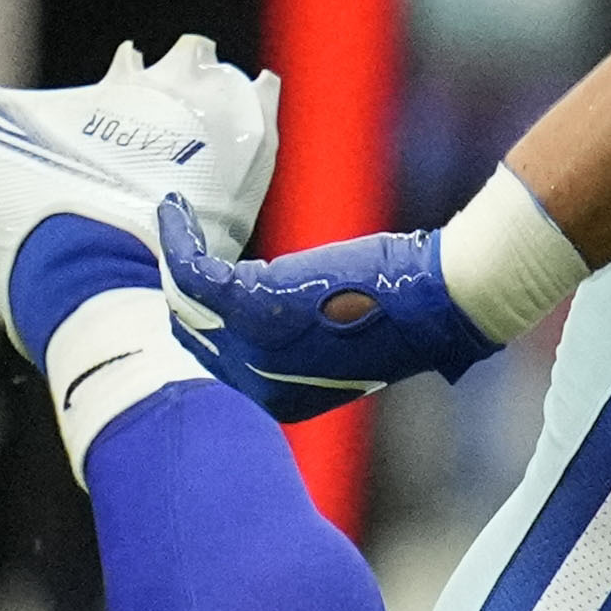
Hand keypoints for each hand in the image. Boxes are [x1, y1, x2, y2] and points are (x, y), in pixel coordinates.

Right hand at [155, 201, 503, 419]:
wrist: (435, 300)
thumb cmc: (404, 310)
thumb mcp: (340, 340)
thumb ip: (300, 342)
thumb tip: (278, 319)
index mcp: (281, 401)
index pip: (219, 364)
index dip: (203, 322)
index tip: (197, 283)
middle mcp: (258, 385)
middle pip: (193, 334)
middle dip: (184, 293)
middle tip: (186, 251)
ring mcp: (252, 348)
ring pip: (186, 300)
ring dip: (179, 257)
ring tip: (177, 222)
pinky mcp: (250, 305)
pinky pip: (191, 270)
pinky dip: (179, 236)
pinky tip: (175, 209)